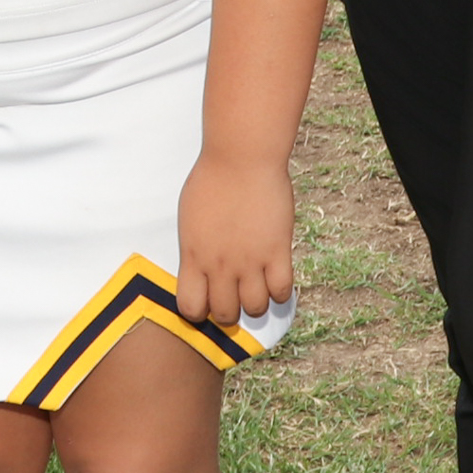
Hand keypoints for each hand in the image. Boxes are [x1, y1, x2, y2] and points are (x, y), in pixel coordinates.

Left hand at [175, 151, 294, 326]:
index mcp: (193, 256)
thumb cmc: (211, 179)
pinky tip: (275, 277)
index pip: (191, 309)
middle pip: (226, 315)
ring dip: (256, 303)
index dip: (199, 312)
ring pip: (255, 309)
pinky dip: (280, 293)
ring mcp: (250, 261)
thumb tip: (200, 268)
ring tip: (257, 286)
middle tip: (234, 295)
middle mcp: (220, 265)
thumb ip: (195, 248)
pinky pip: (282, 292)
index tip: (206, 300)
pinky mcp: (277, 251)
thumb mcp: (190, 218)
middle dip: (229, 311)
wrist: (241, 157)